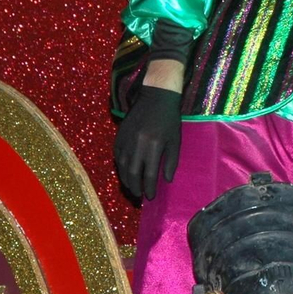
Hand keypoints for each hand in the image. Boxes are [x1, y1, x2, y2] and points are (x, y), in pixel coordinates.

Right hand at [114, 85, 181, 199]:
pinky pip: (117, 156)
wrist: (155, 97)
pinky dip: (120, 167)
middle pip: (132, 173)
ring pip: (122, 166)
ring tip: (131, 188)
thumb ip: (171, 161)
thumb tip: (166, 180)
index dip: (149, 188)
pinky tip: (124, 173)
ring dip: (126, 180)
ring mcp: (126, 139)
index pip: (149, 174)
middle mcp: (137, 144)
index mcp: (154, 146)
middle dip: (135, 187)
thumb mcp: (175, 140)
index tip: (151, 196)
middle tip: (139, 196)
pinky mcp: (119, 135)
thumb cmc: (169, 120)